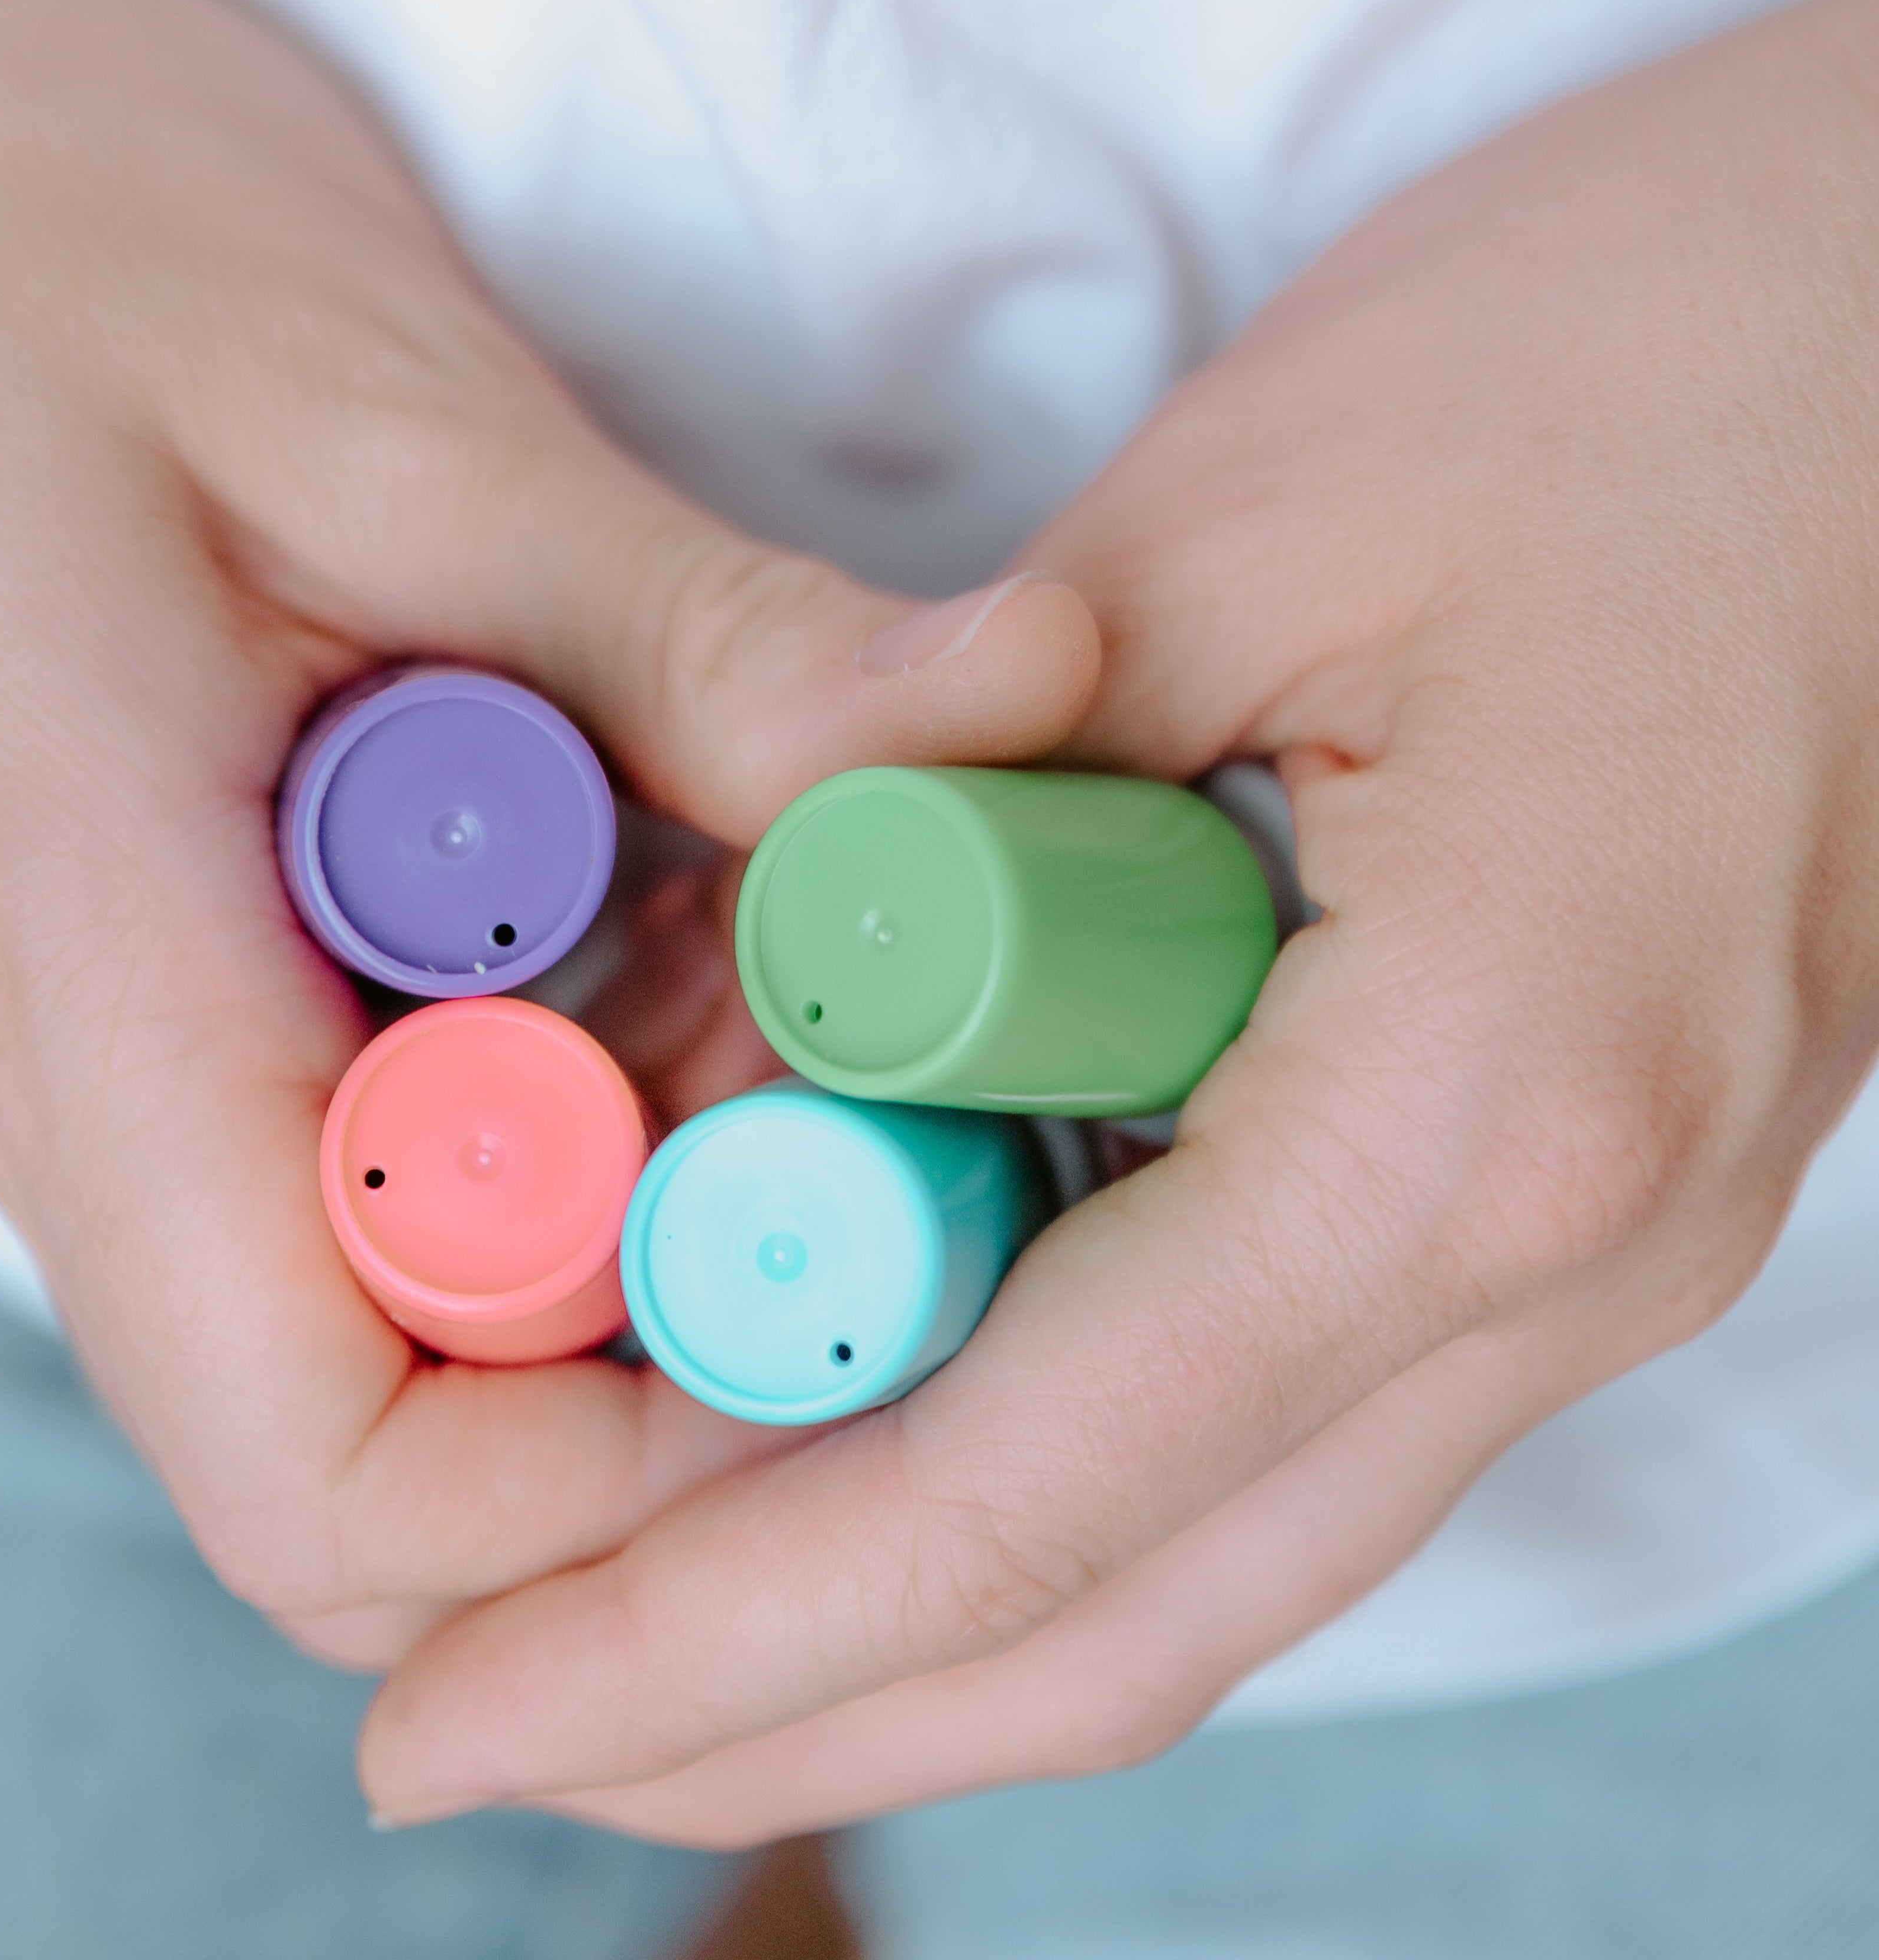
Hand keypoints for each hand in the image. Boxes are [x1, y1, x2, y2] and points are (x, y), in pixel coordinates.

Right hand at [0, 0, 1097, 1665]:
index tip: (850, 1263)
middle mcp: (75, 1082)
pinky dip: (595, 1101)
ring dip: (658, 1209)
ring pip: (416, 1334)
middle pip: (392, 1462)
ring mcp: (117, 1065)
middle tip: (870, 1099)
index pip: (327, 1470)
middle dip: (676, 1345)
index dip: (627, 1473)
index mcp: (81, 959)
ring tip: (782, 959)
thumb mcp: (404, 410)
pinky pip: (406, 1176)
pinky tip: (679, 911)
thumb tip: (1020, 712)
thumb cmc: (68, 237)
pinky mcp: (177, 1008)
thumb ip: (698, 626)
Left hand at [359, 0, 1878, 1827]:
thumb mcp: (1225, 527)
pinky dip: (1022, 1467)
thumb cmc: (1632, 348)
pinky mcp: (1536, 1175)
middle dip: (760, 1705)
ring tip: (610, 1649)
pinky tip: (836, 1439)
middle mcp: (1556, 1247)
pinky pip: (1246, 1413)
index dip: (700, 1634)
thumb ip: (947, 800)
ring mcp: (1572, 1238)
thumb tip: (724, 1043)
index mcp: (1480, 1105)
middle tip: (476, 1735)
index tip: (451, 1713)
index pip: (1025, 1485)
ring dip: (886, 1624)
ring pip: (1184, 1554)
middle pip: (1104, 1610)